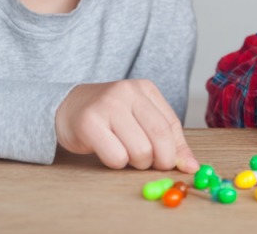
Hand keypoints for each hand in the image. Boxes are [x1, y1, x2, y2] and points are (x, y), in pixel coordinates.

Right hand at [55, 79, 197, 172]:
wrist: (66, 106)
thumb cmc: (108, 116)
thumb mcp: (139, 118)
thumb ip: (166, 138)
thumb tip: (191, 165)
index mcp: (144, 89)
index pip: (171, 124)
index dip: (178, 151)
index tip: (182, 167)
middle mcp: (127, 92)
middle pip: (159, 137)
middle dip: (160, 160)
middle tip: (150, 164)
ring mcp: (107, 106)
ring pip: (140, 150)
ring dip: (136, 163)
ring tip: (125, 154)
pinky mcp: (89, 123)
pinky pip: (116, 157)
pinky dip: (116, 163)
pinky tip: (107, 151)